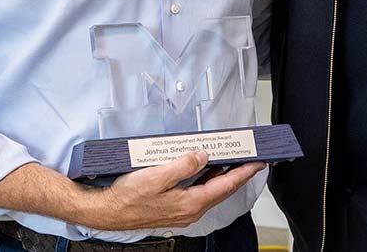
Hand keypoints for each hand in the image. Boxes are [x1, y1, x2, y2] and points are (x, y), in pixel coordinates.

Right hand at [81, 150, 264, 229]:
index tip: (258, 162)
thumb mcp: (156, 176)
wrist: (108, 212)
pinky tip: (207, 169)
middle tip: (251, 159)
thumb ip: (183, 165)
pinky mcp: (175, 208)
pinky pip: (199, 192)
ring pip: (211, 191)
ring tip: (234, 160)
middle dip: (239, 173)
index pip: (226, 185)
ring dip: (224, 176)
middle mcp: (190, 210)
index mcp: (191, 203)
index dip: (244, 172)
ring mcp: (183, 211)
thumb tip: (203, 155)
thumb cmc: (127, 197)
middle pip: (222, 189)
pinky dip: (208, 180)